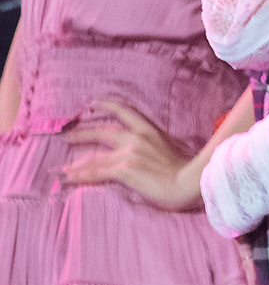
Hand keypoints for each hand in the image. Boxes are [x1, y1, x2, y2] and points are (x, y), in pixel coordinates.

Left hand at [61, 99, 203, 210]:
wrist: (191, 181)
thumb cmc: (188, 169)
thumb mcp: (174, 148)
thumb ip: (159, 144)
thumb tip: (156, 146)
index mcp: (149, 130)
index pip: (125, 111)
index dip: (106, 105)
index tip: (91, 102)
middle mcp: (136, 138)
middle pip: (101, 131)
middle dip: (80, 134)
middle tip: (65, 135)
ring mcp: (128, 153)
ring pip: (93, 156)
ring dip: (75, 162)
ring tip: (61, 168)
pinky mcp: (124, 170)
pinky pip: (95, 173)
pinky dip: (79, 176)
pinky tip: (68, 179)